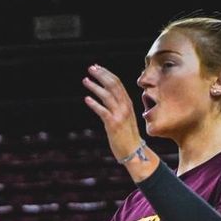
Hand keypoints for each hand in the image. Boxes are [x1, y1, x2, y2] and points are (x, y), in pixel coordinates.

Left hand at [82, 64, 153, 181]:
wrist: (134, 152)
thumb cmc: (127, 135)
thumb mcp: (124, 117)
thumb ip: (118, 107)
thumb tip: (108, 97)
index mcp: (128, 103)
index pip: (118, 83)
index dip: (107, 74)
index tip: (97, 67)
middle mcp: (125, 107)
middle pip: (113, 85)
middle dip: (102, 75)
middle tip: (90, 68)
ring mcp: (120, 115)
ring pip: (107, 96)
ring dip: (95, 87)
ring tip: (85, 80)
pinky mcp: (114, 124)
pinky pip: (103, 111)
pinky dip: (95, 104)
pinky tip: (87, 99)